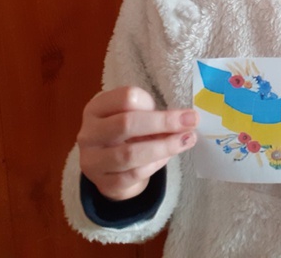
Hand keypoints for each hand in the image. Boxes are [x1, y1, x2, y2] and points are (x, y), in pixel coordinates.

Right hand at [77, 86, 198, 200]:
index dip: (151, 101)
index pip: (125, 98)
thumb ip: (151, 114)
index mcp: (96, 108)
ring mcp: (92, 161)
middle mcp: (89, 134)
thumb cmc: (127, 132)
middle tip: (192, 121)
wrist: (108, 168)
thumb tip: (184, 119)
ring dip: (164, 147)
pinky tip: (167, 157)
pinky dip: (155, 165)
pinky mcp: (103, 183)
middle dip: (163, 122)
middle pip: (126, 123)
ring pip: (129, 154)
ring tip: (186, 140)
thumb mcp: (134, 115)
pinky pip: (133, 175)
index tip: (170, 105)